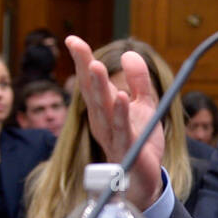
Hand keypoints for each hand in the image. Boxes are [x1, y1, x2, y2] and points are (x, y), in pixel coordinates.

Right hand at [65, 35, 164, 209]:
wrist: (145, 177)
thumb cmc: (140, 140)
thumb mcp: (144, 105)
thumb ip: (138, 81)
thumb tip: (129, 52)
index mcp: (103, 109)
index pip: (90, 81)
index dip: (81, 60)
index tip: (72, 39)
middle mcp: (102, 121)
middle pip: (92, 92)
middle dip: (85, 68)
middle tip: (79, 47)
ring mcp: (112, 135)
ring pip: (103, 108)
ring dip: (100, 87)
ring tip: (97, 66)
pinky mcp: (127, 148)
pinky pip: (122, 128)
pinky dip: (120, 113)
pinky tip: (120, 97)